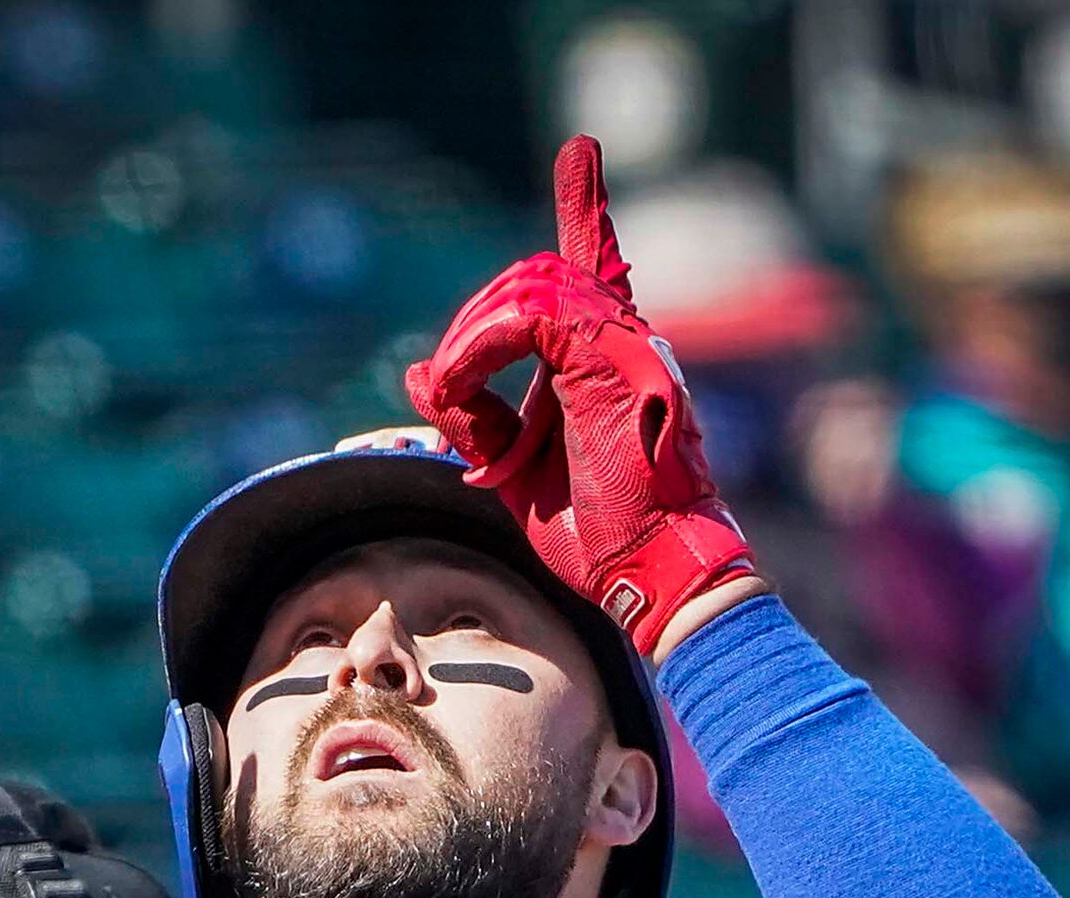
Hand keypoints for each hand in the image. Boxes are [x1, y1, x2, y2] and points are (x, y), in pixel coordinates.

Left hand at [403, 135, 755, 656]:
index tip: (580, 152)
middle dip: (472, 322)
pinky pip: (528, 316)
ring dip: (470, 339)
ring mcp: (622, 344)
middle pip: (535, 279)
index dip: (585, 207)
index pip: (592, 266)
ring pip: (530, 287)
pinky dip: (478, 349)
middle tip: (449, 387)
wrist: (649, 572)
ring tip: (455, 396)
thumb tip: (420, 375)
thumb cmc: (597, 531)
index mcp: (608, 358)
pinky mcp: (609, 359)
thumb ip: (474, 417)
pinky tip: (460, 387)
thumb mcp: (515, 468)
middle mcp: (622, 339)